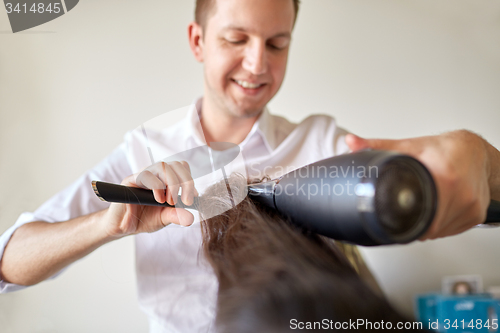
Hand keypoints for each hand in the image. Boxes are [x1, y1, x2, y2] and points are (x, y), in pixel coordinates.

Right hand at [103, 161, 198, 237]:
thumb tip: (192, 217)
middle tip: (186, 201)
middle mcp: (156, 174)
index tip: (191, 198)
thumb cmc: (143, 219)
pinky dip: (157, 187)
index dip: (190, 181)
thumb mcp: (164, 218)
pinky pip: (146, 175)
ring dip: (172, 184)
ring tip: (170, 202)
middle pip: (176, 164)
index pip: (182, 168)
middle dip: (186, 182)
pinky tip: (159, 200)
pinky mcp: (131, 180)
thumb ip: (177, 215)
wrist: (122, 227)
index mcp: (166, 179)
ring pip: (162, 166)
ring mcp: (143, 175)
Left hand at [345, 130, 491, 239]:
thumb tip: (351, 142)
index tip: (394, 214)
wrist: (475, 151)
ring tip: (423, 205)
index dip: (403, 216)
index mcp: (444, 175)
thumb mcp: (408, 147)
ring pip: (438, 231)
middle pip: (427, 224)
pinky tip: (435, 210)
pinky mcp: (476, 215)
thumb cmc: (443, 149)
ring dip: (426, 226)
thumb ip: (377, 146)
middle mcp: (461, 192)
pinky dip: (439, 225)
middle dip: (412, 221)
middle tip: (406, 208)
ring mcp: (470, 206)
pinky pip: (450, 230)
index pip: (420, 210)